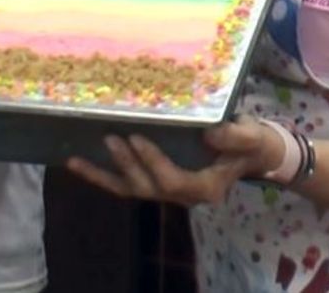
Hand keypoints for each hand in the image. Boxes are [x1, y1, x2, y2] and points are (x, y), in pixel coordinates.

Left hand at [65, 118, 280, 206]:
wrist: (251, 153)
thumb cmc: (252, 143)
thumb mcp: (251, 137)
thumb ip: (235, 137)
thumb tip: (211, 133)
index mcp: (205, 188)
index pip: (173, 182)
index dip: (153, 163)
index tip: (136, 137)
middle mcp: (183, 195)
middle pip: (148, 188)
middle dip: (127, 165)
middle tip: (109, 139)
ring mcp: (167, 191)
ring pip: (131, 189)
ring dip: (103, 176)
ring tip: (76, 160)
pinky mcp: (156, 181)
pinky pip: (126, 183)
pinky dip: (102, 175)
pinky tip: (77, 162)